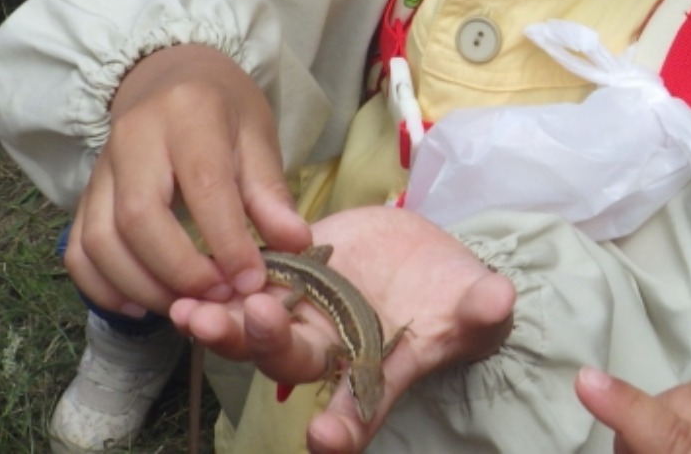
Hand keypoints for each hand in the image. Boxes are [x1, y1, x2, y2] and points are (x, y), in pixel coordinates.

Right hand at [65, 44, 310, 314]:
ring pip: (102, 240)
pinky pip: (78, 250)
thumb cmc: (221, 107)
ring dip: (143, 285)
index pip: (202, 184)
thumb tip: (296, 244)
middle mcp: (133, 138)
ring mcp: (100, 168)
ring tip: (187, 305)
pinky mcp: (84, 195)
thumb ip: (271, 191)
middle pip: (139, 218)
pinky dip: (103, 287)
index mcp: (187, 113)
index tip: (252, 279)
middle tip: (219, 296)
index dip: (227, 240)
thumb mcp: (257, 134)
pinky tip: (141, 305)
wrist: (167, 75)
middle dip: (180, 270)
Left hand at [169, 207, 515, 453]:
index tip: (325, 436)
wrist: (426, 255)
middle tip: (257, 320)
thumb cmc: (456, 296)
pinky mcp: (288, 272)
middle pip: (290, 364)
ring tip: (197, 314)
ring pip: (256, 329)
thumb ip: (479, 308)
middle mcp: (331, 351)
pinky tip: (193, 278)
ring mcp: (304, 312)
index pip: (357, 412)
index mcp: (377, 373)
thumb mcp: (476, 303)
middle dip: (269, 347)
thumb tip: (498, 300)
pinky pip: (249, 280)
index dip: (342, 428)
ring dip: (226, 325)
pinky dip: (222, 282)